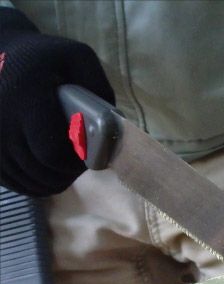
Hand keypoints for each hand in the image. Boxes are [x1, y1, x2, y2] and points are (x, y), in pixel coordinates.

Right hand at [0, 7, 113, 195]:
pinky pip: (12, 181)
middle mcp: (1, 120)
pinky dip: (32, 184)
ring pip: (27, 180)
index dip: (74, 164)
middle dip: (66, 174)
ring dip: (51, 181)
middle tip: (77, 163)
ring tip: (63, 168)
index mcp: (26, 97)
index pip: (51, 153)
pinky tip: (45, 174)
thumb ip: (99, 88)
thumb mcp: (77, 58)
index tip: (86, 158)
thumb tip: (111, 125)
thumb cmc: (43, 58)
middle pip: (40, 171)